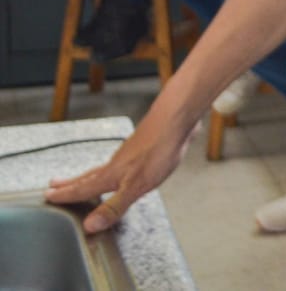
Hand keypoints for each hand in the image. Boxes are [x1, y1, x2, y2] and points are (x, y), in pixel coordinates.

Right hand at [44, 108, 196, 232]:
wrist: (176, 120)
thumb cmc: (159, 151)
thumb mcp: (137, 186)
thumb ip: (114, 206)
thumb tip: (90, 225)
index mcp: (111, 175)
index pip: (82, 189)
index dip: (66, 195)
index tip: (48, 197)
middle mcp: (116, 164)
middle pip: (88, 177)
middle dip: (70, 184)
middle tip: (52, 187)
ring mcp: (128, 155)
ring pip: (102, 169)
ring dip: (88, 176)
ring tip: (79, 180)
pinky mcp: (142, 149)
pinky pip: (118, 163)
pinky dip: (110, 169)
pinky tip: (118, 169)